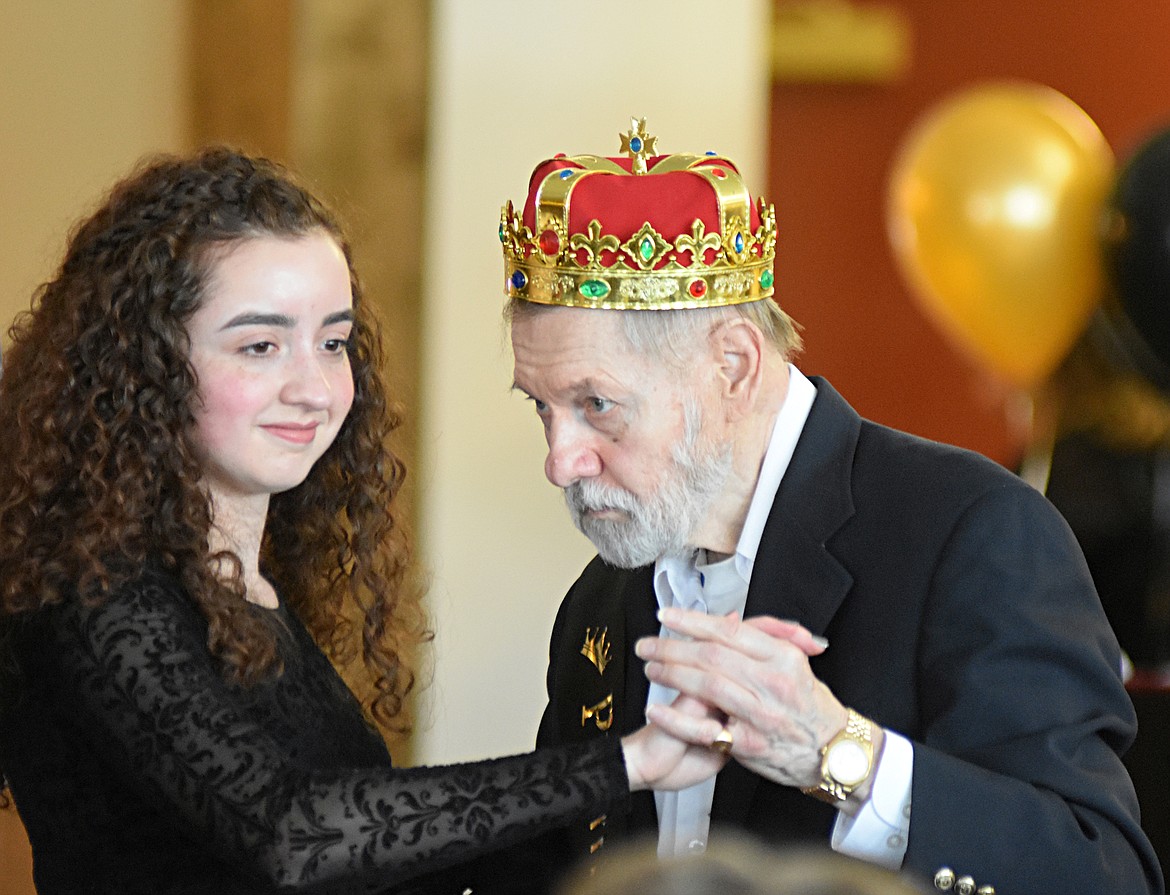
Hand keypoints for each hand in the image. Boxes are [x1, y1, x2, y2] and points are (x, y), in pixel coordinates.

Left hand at [634, 609, 848, 790]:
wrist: (836, 752)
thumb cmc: (812, 708)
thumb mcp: (797, 664)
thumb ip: (765, 639)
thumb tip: (730, 621)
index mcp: (782, 657)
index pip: (729, 631)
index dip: (693, 621)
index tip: (668, 616)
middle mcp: (772, 682)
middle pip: (712, 655)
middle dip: (673, 647)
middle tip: (648, 644)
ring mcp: (760, 713)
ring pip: (707, 685)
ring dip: (672, 675)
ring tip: (651, 668)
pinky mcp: (750, 744)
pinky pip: (705, 730)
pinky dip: (676, 719)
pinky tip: (656, 710)